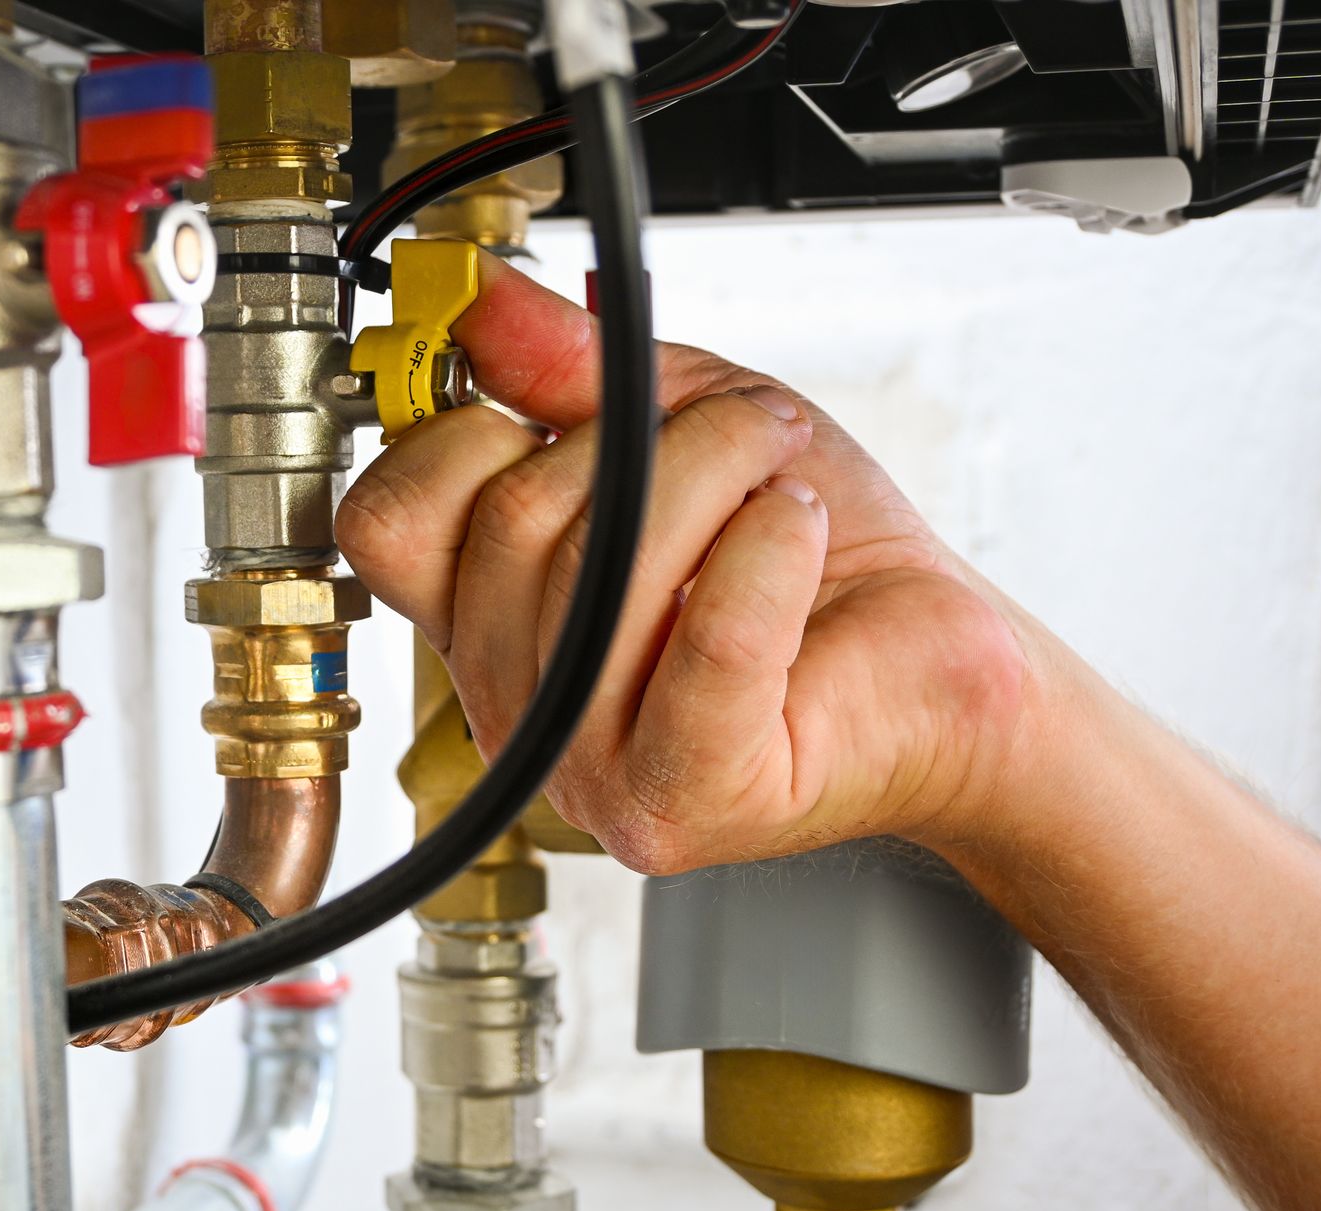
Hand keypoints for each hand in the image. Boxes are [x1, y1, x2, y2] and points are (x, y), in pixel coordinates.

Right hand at [336, 253, 1038, 872]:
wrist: (933, 663)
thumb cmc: (815, 562)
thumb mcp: (685, 422)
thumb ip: (571, 368)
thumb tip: (482, 301)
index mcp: (489, 625)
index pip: (387, 526)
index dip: (469, 430)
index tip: (561, 398)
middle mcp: (521, 710)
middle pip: (507, 527)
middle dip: (644, 439)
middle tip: (739, 429)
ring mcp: (591, 771)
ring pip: (597, 574)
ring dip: (716, 477)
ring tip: (779, 479)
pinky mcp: (684, 800)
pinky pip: (704, 644)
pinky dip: (767, 555)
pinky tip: (798, 532)